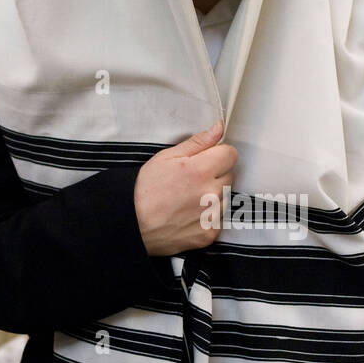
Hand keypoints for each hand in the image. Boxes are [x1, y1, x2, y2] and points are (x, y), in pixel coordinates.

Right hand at [133, 120, 237, 255]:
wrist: (133, 224)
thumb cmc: (145, 190)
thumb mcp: (166, 157)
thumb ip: (198, 142)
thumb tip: (218, 129)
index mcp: (201, 170)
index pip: (231, 154)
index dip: (218, 154)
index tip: (207, 160)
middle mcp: (211, 193)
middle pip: (229, 176)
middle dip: (215, 175)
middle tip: (191, 181)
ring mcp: (212, 215)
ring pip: (225, 198)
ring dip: (213, 196)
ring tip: (188, 199)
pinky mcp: (210, 233)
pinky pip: (219, 219)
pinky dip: (208, 217)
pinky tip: (189, 214)